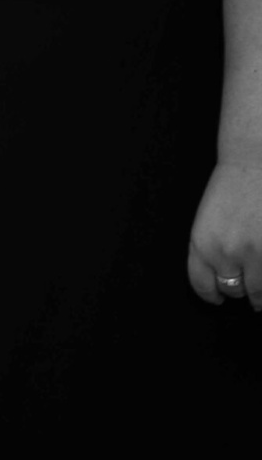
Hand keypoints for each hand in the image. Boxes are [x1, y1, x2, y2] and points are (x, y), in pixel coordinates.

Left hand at [187, 158, 261, 309]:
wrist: (257, 162)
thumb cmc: (233, 187)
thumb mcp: (209, 221)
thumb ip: (211, 251)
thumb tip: (223, 279)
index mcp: (203, 244)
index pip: (202, 285)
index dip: (211, 295)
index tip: (218, 297)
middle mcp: (228, 253)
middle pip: (234, 289)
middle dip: (241, 288)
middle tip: (248, 286)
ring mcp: (259, 255)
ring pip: (259, 292)